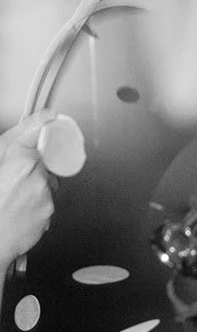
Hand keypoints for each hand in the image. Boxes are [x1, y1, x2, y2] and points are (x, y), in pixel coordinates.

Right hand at [0, 110, 56, 267]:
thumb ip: (11, 144)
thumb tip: (29, 129)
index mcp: (21, 161)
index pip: (38, 134)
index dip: (43, 124)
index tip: (51, 116)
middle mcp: (38, 179)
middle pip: (44, 162)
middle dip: (34, 164)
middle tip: (13, 174)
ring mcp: (45, 199)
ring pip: (46, 183)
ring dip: (35, 185)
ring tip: (12, 194)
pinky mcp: (48, 215)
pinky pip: (45, 202)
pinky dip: (36, 202)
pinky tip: (18, 207)